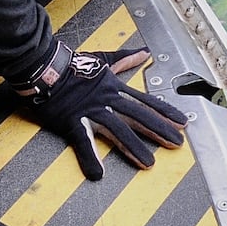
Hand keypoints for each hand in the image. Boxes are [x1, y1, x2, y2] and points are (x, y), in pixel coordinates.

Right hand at [17, 43, 187, 180]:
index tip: (183, 122)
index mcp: (114, 87)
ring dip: (133, 147)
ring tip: (148, 163)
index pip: (145, 101)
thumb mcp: (102, 58)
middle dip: (160, 130)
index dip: (165, 112)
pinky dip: (89, 157)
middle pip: (139, 116)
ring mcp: (91, 110)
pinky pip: (82, 141)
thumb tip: (144, 52)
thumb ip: (125, 58)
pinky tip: (97, 173)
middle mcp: (107, 99)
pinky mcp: (72, 120)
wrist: (44, 65)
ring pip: (117, 130)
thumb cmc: (71, 64)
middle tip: (177, 144)